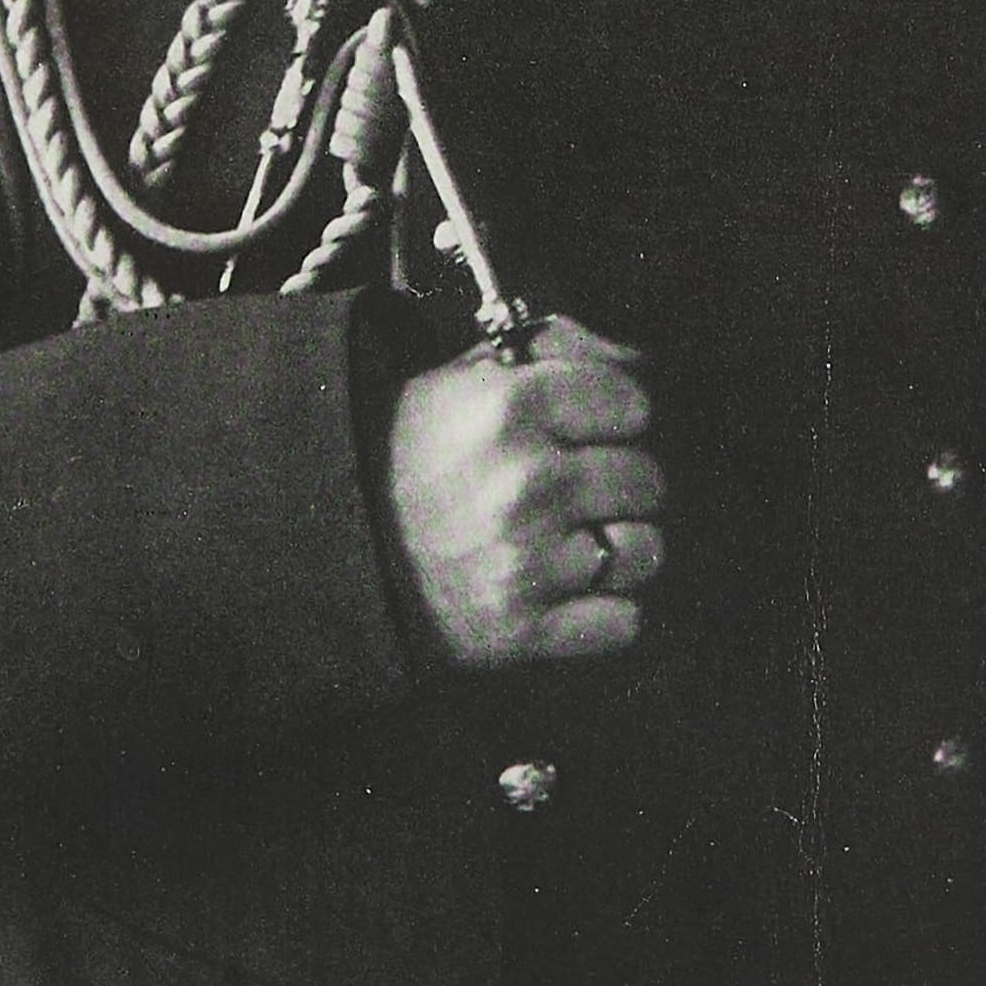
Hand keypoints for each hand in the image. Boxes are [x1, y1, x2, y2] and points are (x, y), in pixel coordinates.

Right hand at [380, 312, 665, 670]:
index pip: (632, 403)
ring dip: (622, 547)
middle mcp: (526, 483)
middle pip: (647, 479)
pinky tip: (572, 590)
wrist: (339, 546)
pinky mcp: (523, 631)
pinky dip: (607, 612)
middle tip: (582, 487)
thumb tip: (637, 362)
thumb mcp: (464, 379)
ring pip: (646, 550)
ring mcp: (527, 562)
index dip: (616, 413)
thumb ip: (554, 355)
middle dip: (621, 481)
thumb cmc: (408, 454)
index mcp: (512, 408)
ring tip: (580, 539)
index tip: (593, 426)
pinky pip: (623, 621)